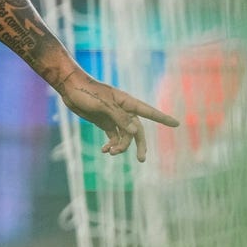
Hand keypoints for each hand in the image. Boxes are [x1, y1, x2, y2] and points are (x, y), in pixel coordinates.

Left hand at [56, 70, 179, 161]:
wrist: (69, 87)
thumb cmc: (87, 91)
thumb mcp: (103, 104)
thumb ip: (119, 117)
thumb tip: (136, 131)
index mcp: (127, 102)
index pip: (149, 112)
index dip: (163, 118)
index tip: (177, 124)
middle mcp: (123, 110)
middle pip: (137, 130)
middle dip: (139, 144)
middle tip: (141, 159)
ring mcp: (113, 117)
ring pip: (124, 136)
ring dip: (120, 146)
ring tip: (111, 152)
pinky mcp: (104, 122)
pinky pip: (113, 136)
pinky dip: (111, 144)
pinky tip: (105, 150)